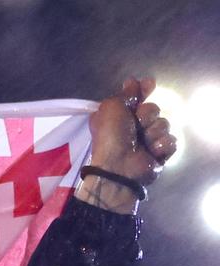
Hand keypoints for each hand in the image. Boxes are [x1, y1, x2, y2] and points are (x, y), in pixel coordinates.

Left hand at [76, 77, 177, 213]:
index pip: (137, 97)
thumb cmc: (111, 136)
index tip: (150, 84)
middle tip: (136, 125)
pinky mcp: (160, 153)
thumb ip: (124, 94)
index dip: (144, 90)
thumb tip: (132, 81)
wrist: (119, 167)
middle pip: (153, 109)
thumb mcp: (111, 108)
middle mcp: (133, 127)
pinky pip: (172, 140)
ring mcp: (148, 140)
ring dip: (154, 131)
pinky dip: (162, 145)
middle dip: (147, 115)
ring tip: (143, 142)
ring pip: (164, 124)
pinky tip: (152, 152)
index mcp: (119, 116)